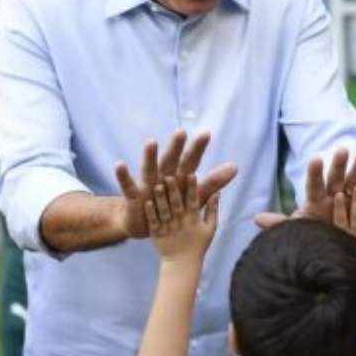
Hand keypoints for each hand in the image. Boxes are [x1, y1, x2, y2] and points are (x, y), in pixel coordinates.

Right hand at [116, 130, 236, 238]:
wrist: (147, 223)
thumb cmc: (172, 205)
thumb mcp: (195, 196)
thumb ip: (213, 182)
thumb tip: (235, 167)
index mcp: (179, 177)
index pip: (191, 160)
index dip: (197, 148)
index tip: (206, 133)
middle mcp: (163, 176)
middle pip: (171, 160)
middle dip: (176, 147)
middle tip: (181, 132)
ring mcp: (147, 184)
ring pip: (149, 169)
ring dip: (150, 156)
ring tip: (151, 142)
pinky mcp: (134, 196)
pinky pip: (128, 185)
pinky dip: (123, 176)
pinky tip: (119, 164)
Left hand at [145, 175, 219, 265]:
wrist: (182, 263)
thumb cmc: (198, 244)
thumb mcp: (210, 228)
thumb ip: (213, 210)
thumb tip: (218, 192)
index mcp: (194, 219)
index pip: (193, 201)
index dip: (192, 189)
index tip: (191, 175)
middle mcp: (181, 222)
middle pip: (177, 204)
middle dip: (174, 190)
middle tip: (170, 176)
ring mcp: (168, 228)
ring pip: (164, 211)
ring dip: (161, 199)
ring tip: (158, 186)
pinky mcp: (157, 234)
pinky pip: (154, 222)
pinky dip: (151, 213)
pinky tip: (147, 202)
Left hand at [255, 147, 355, 227]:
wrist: (329, 242)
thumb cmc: (312, 236)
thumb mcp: (298, 230)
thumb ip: (280, 224)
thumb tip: (256, 219)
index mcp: (315, 200)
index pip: (314, 183)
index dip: (315, 172)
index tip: (316, 158)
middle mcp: (332, 193)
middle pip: (335, 176)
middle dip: (339, 164)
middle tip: (342, 149)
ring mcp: (349, 194)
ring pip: (355, 177)